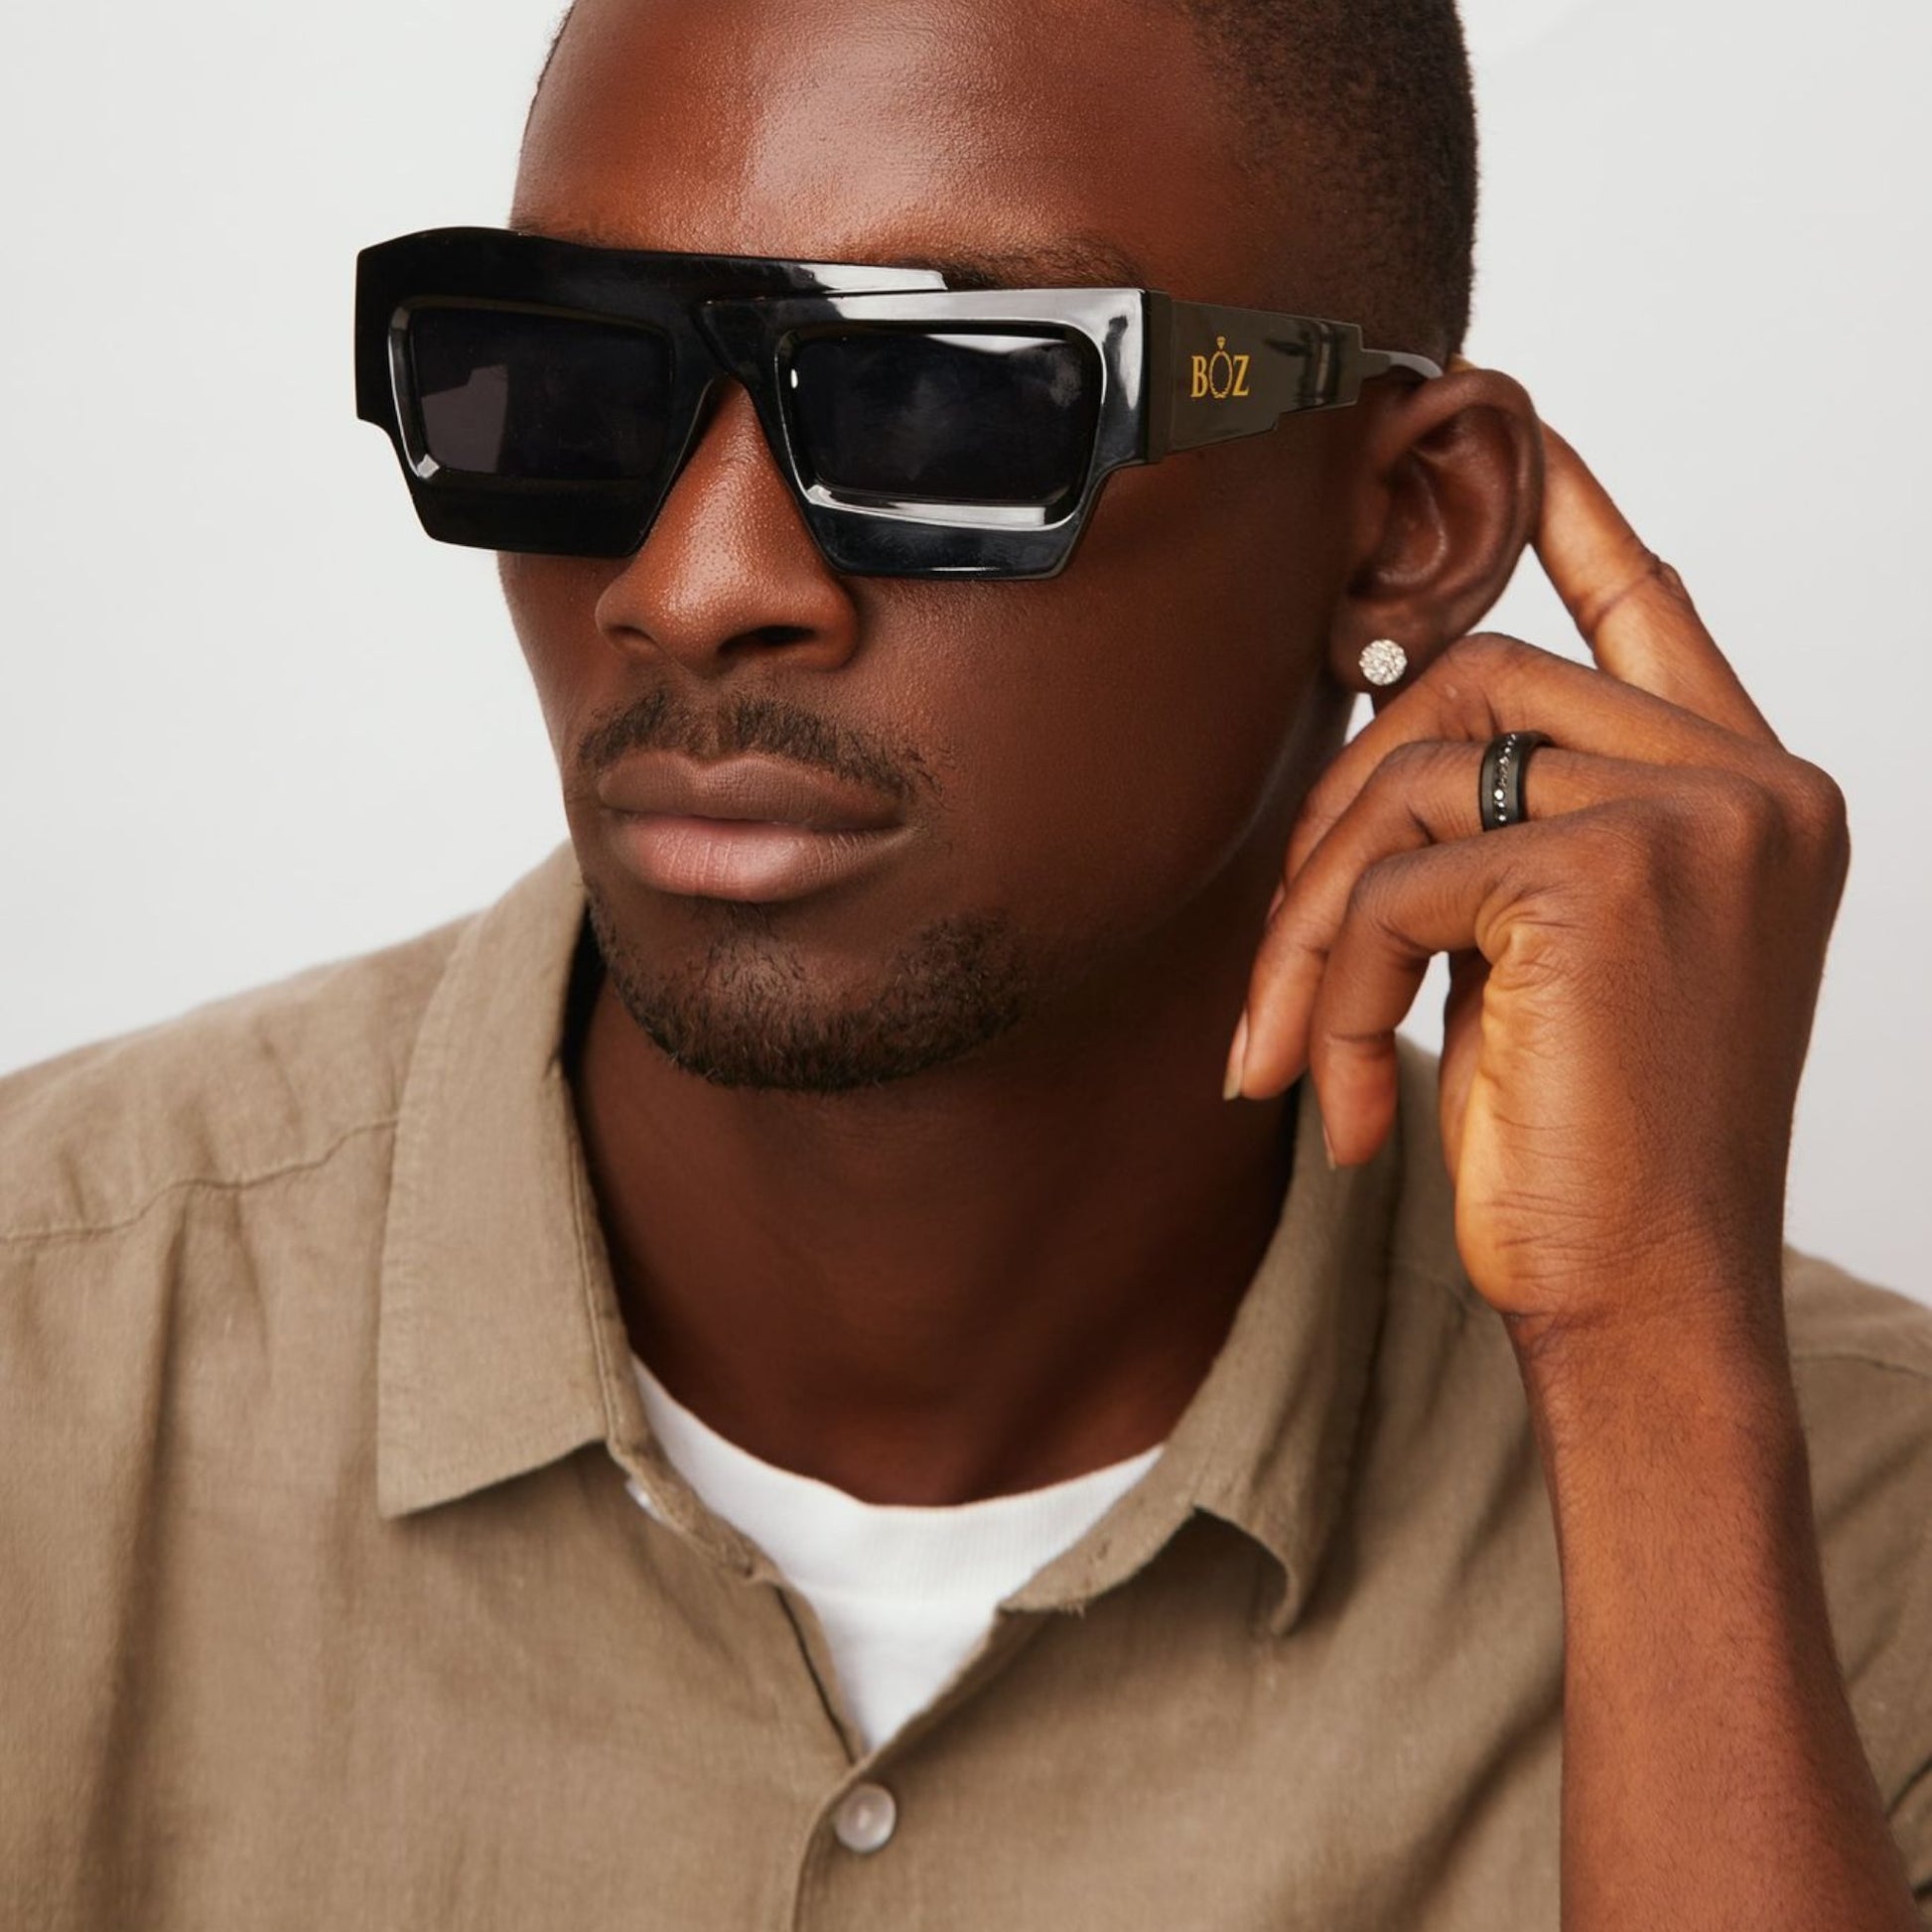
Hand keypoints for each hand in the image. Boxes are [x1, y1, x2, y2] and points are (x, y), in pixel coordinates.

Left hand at [1228, 401, 1851, 1348]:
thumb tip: (1387, 738)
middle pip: (1472, 683)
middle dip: (1338, 812)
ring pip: (1409, 780)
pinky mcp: (1607, 875)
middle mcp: (1747, 782)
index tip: (1519, 422)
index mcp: (1748, 794)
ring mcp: (1693, 817)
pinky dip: (1330, 991)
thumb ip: (1512, 833)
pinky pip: (1392, 883)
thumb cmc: (1595, 1148)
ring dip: (1312, 924)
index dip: (1576, 513)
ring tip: (1291, 1053)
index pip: (1651, 608)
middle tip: (1284, 963)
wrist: (1648, 1301)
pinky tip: (1343, 1105)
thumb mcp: (1551, 963)